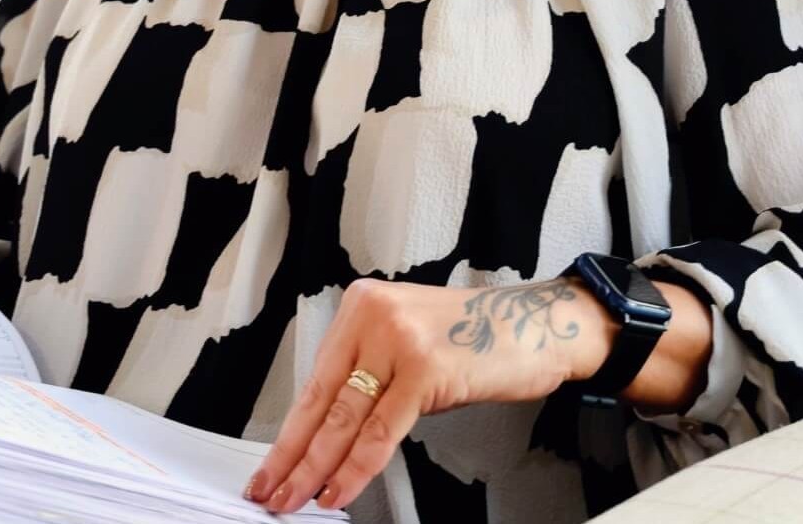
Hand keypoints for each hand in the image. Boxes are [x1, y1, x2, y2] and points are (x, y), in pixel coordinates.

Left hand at [244, 275, 590, 514]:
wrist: (532, 325)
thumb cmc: (474, 336)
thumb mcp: (407, 340)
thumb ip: (370, 372)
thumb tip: (331, 433)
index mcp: (362, 305)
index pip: (316, 378)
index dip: (291, 428)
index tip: (271, 463)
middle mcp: (373, 315)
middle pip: (322, 399)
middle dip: (292, 454)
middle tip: (269, 490)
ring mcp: (398, 340)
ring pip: (344, 419)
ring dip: (315, 467)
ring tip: (295, 498)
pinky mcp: (423, 369)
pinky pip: (380, 431)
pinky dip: (356, 467)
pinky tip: (338, 489)